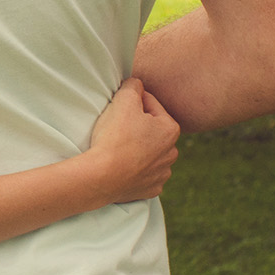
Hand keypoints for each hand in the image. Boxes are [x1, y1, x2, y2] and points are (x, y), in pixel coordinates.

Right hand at [87, 77, 179, 202]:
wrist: (103, 176)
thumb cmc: (115, 137)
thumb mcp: (124, 100)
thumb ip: (133, 86)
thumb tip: (136, 85)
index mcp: (171, 129)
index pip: (150, 104)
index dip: (131, 103)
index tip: (118, 110)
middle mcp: (172, 153)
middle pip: (150, 130)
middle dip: (136, 126)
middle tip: (116, 128)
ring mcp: (162, 174)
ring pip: (148, 152)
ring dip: (137, 148)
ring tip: (118, 147)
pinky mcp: (150, 189)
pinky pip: (143, 174)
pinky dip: (134, 169)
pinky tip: (122, 166)